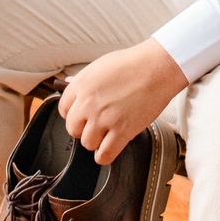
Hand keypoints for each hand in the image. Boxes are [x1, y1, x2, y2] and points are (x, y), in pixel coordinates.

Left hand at [58, 39, 187, 164]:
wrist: (156, 68)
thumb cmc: (132, 64)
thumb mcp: (100, 66)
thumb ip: (83, 79)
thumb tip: (69, 83)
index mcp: (81, 85)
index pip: (63, 110)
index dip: (73, 115)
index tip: (82, 117)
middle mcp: (88, 103)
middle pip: (73, 129)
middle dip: (83, 129)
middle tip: (96, 125)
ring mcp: (104, 119)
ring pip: (87, 143)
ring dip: (96, 141)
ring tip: (106, 134)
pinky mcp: (122, 131)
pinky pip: (104, 155)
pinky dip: (104, 156)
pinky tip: (108, 149)